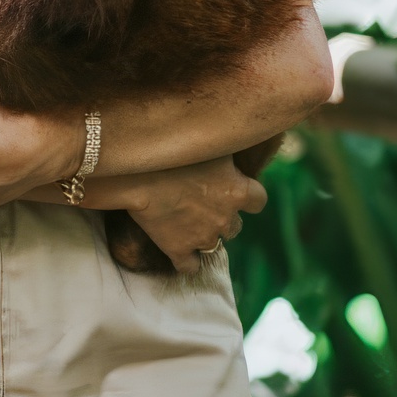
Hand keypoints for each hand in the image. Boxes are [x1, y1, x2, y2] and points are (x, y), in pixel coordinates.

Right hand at [91, 156, 268, 275]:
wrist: (136, 171)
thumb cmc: (174, 147)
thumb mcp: (211, 139)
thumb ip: (228, 146)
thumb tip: (240, 129)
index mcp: (238, 190)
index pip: (259, 201)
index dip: (248, 197)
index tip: (236, 191)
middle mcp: (226, 217)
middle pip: (235, 226)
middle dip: (223, 217)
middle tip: (203, 204)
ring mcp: (202, 236)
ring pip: (213, 245)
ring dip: (204, 235)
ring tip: (188, 223)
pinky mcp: (178, 249)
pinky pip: (189, 266)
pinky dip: (186, 261)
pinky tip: (179, 252)